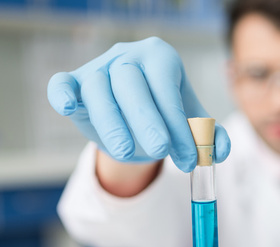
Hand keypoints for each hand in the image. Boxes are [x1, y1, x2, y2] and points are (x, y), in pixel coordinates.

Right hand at [47, 37, 229, 172]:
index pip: (167, 87)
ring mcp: (97, 68)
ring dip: (112, 121)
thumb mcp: (187, 125)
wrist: (130, 120)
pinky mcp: (73, 84)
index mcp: (159, 57)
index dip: (178, 123)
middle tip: (159, 151)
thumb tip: (219, 151)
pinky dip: (61, 93)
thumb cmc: (160, 117)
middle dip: (147, 119)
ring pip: (98, 88)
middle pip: (132, 83)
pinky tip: (66, 107)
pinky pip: (61, 84)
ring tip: (125, 151)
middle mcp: (127, 56)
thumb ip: (207, 137)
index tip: (187, 157)